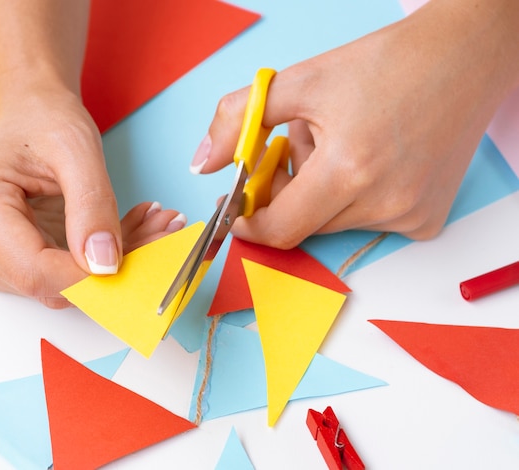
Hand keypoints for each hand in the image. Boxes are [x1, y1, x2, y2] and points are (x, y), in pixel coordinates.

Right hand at [0, 90, 185, 307]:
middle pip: (49, 281)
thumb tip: (105, 265)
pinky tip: (133, 228)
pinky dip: (103, 256)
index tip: (138, 260)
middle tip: (164, 230)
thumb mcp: (77, 150)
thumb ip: (92, 206)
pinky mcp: (11, 257)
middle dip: (112, 267)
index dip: (88, 278)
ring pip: (61, 283)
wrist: (31, 112)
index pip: (33, 269)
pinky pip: (63, 273)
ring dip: (115, 261)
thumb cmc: (44, 119)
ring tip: (155, 223)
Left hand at [191, 0, 518, 247]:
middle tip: (300, 145)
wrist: (464, 57)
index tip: (237, 208)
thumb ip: (239, 121)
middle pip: (305, 223)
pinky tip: (373, 160)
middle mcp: (384, 204)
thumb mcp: (301, 82)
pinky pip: (369, 221)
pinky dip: (357, 198)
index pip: (279, 229)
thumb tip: (203, 164)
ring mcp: (410, 216)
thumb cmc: (385, 65)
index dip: (249, 222)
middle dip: (288, 191)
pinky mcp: (428, 220)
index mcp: (348, 171)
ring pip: (335, 222)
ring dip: (324, 191)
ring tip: (344, 142)